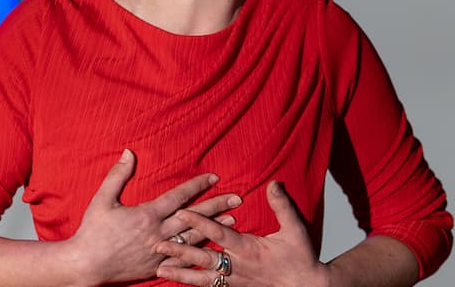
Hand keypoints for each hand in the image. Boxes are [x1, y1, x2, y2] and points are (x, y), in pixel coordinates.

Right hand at [67, 149, 241, 284]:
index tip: (214, 177)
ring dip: (215, 228)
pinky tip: (213, 246)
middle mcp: (158, 234)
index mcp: (146, 215)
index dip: (197, 186)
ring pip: (194, 238)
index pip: (178, 197)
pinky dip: (201, 251)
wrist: (86, 264)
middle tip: (237, 198)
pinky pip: (185, 259)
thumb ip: (118, 175)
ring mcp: (160, 252)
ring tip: (233, 219)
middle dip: (216, 205)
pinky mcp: (157, 267)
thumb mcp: (102, 199)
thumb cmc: (92, 231)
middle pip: (193, 217)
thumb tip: (129, 152)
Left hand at [154, 181, 329, 286]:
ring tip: (160, 269)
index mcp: (249, 250)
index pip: (219, 234)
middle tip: (158, 245)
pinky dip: (193, 284)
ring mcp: (235, 280)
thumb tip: (273, 183)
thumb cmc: (302, 259)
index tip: (181, 212)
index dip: (200, 222)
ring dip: (181, 273)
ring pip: (203, 278)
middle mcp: (238, 266)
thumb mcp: (296, 230)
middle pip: (203, 258)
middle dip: (180, 252)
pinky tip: (178, 282)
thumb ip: (282, 206)